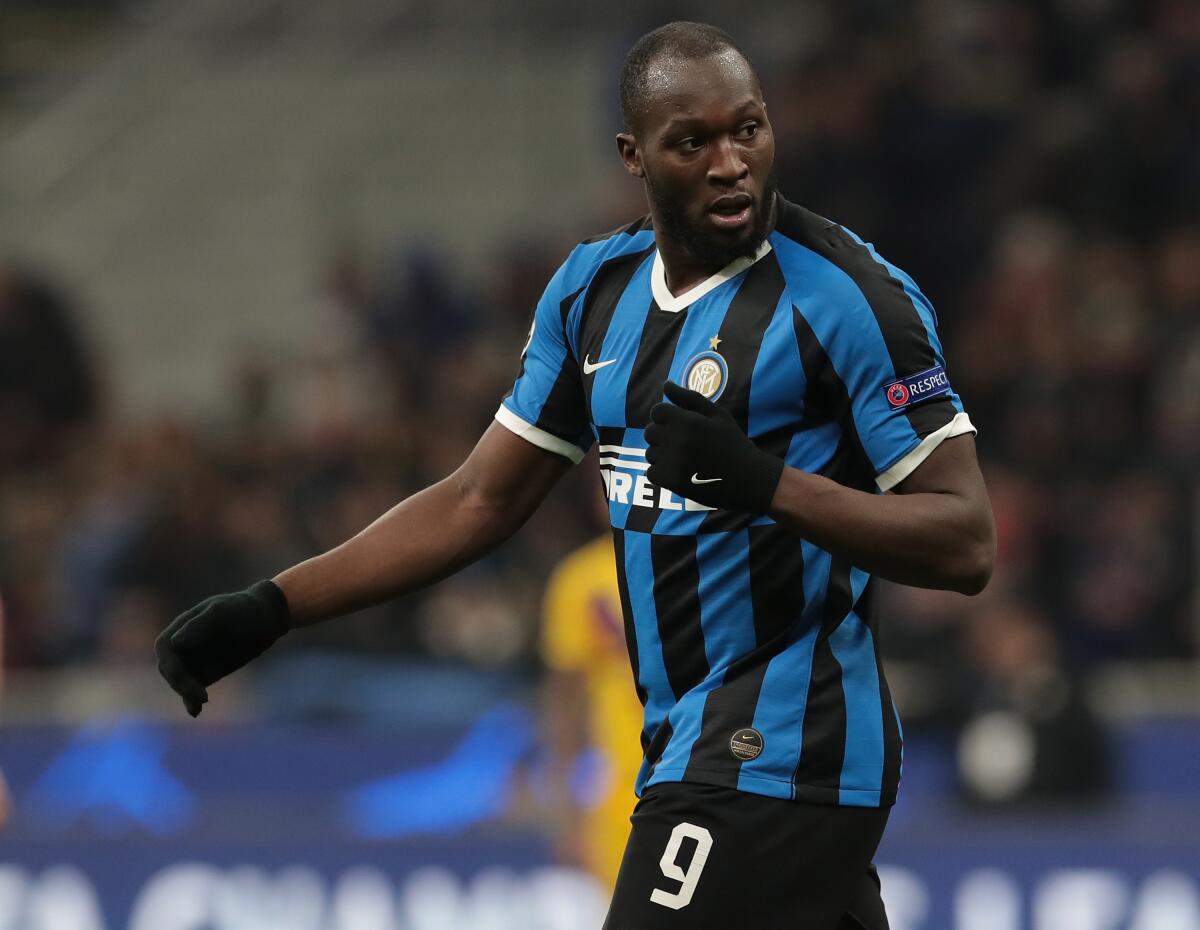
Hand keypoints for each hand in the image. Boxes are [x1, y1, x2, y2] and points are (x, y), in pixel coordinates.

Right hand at [155, 580, 290, 716]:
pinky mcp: (205, 673)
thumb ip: (199, 626)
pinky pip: (192, 690)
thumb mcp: (222, 613)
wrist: (265, 619)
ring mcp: (193, 660)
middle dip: (181, 683)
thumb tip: (175, 643)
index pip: (165, 648)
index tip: (186, 676)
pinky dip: (191, 701)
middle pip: (169, 669)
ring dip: (186, 693)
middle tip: (202, 696)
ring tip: (202, 702)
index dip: (172, 664)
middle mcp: (182, 645)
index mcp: (180, 626)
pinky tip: (196, 712)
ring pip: (180, 682)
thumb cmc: (242, 610)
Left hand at [645, 382, 784, 513]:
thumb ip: (689, 398)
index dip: (666, 417)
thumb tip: (665, 384)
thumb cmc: (733, 443)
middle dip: (662, 435)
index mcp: (689, 422)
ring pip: (650, 453)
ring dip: (662, 455)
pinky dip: (661, 473)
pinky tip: (679, 471)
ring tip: (684, 458)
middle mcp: (678, 441)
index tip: (680, 425)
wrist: (748, 479)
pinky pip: (652, 473)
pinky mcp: (673, 483)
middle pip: (650, 432)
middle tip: (683, 443)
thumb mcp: (717, 414)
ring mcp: (674, 463)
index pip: (657, 411)